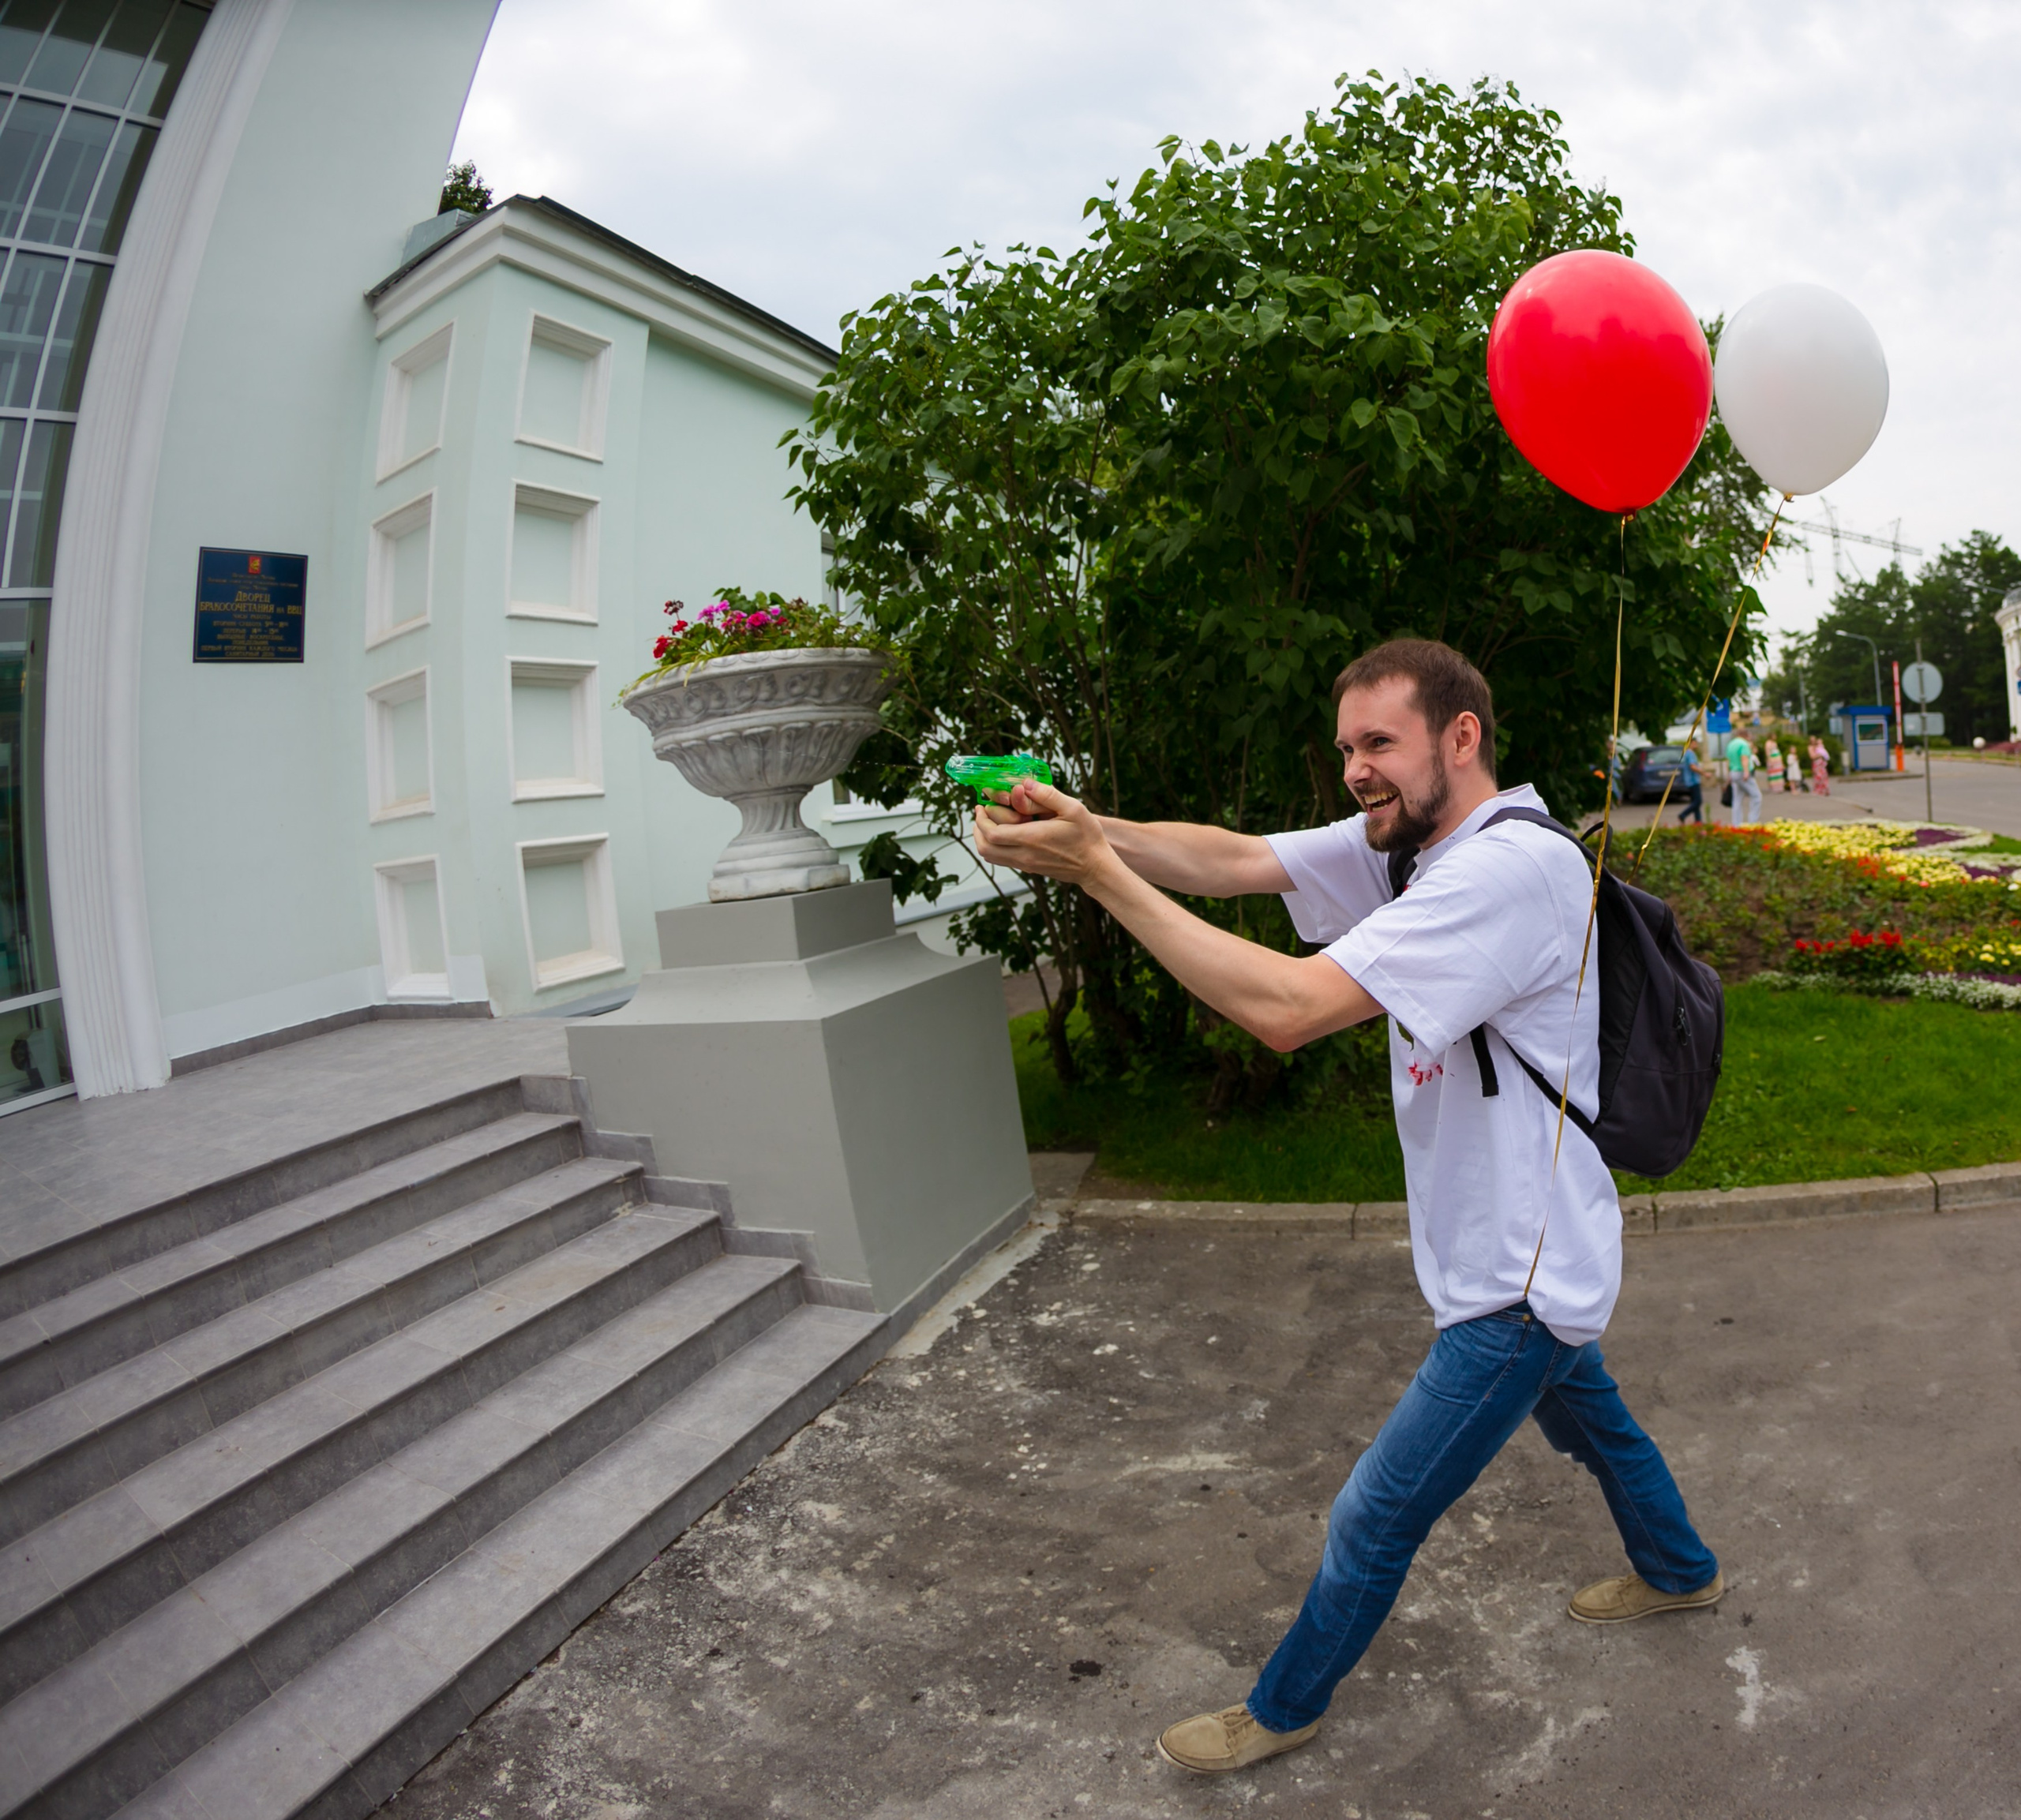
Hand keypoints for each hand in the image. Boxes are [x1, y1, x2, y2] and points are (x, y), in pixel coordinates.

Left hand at [973, 781, 1116, 887]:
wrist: (1095, 867)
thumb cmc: (1086, 837)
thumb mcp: (1073, 809)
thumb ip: (1047, 795)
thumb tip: (1025, 784)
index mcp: (1032, 838)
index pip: (992, 834)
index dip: (981, 820)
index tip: (981, 806)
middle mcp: (1024, 855)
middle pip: (985, 848)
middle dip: (977, 829)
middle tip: (982, 814)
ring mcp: (1025, 864)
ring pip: (990, 857)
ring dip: (984, 839)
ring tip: (989, 822)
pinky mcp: (1029, 869)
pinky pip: (1002, 860)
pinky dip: (995, 846)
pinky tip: (1005, 832)